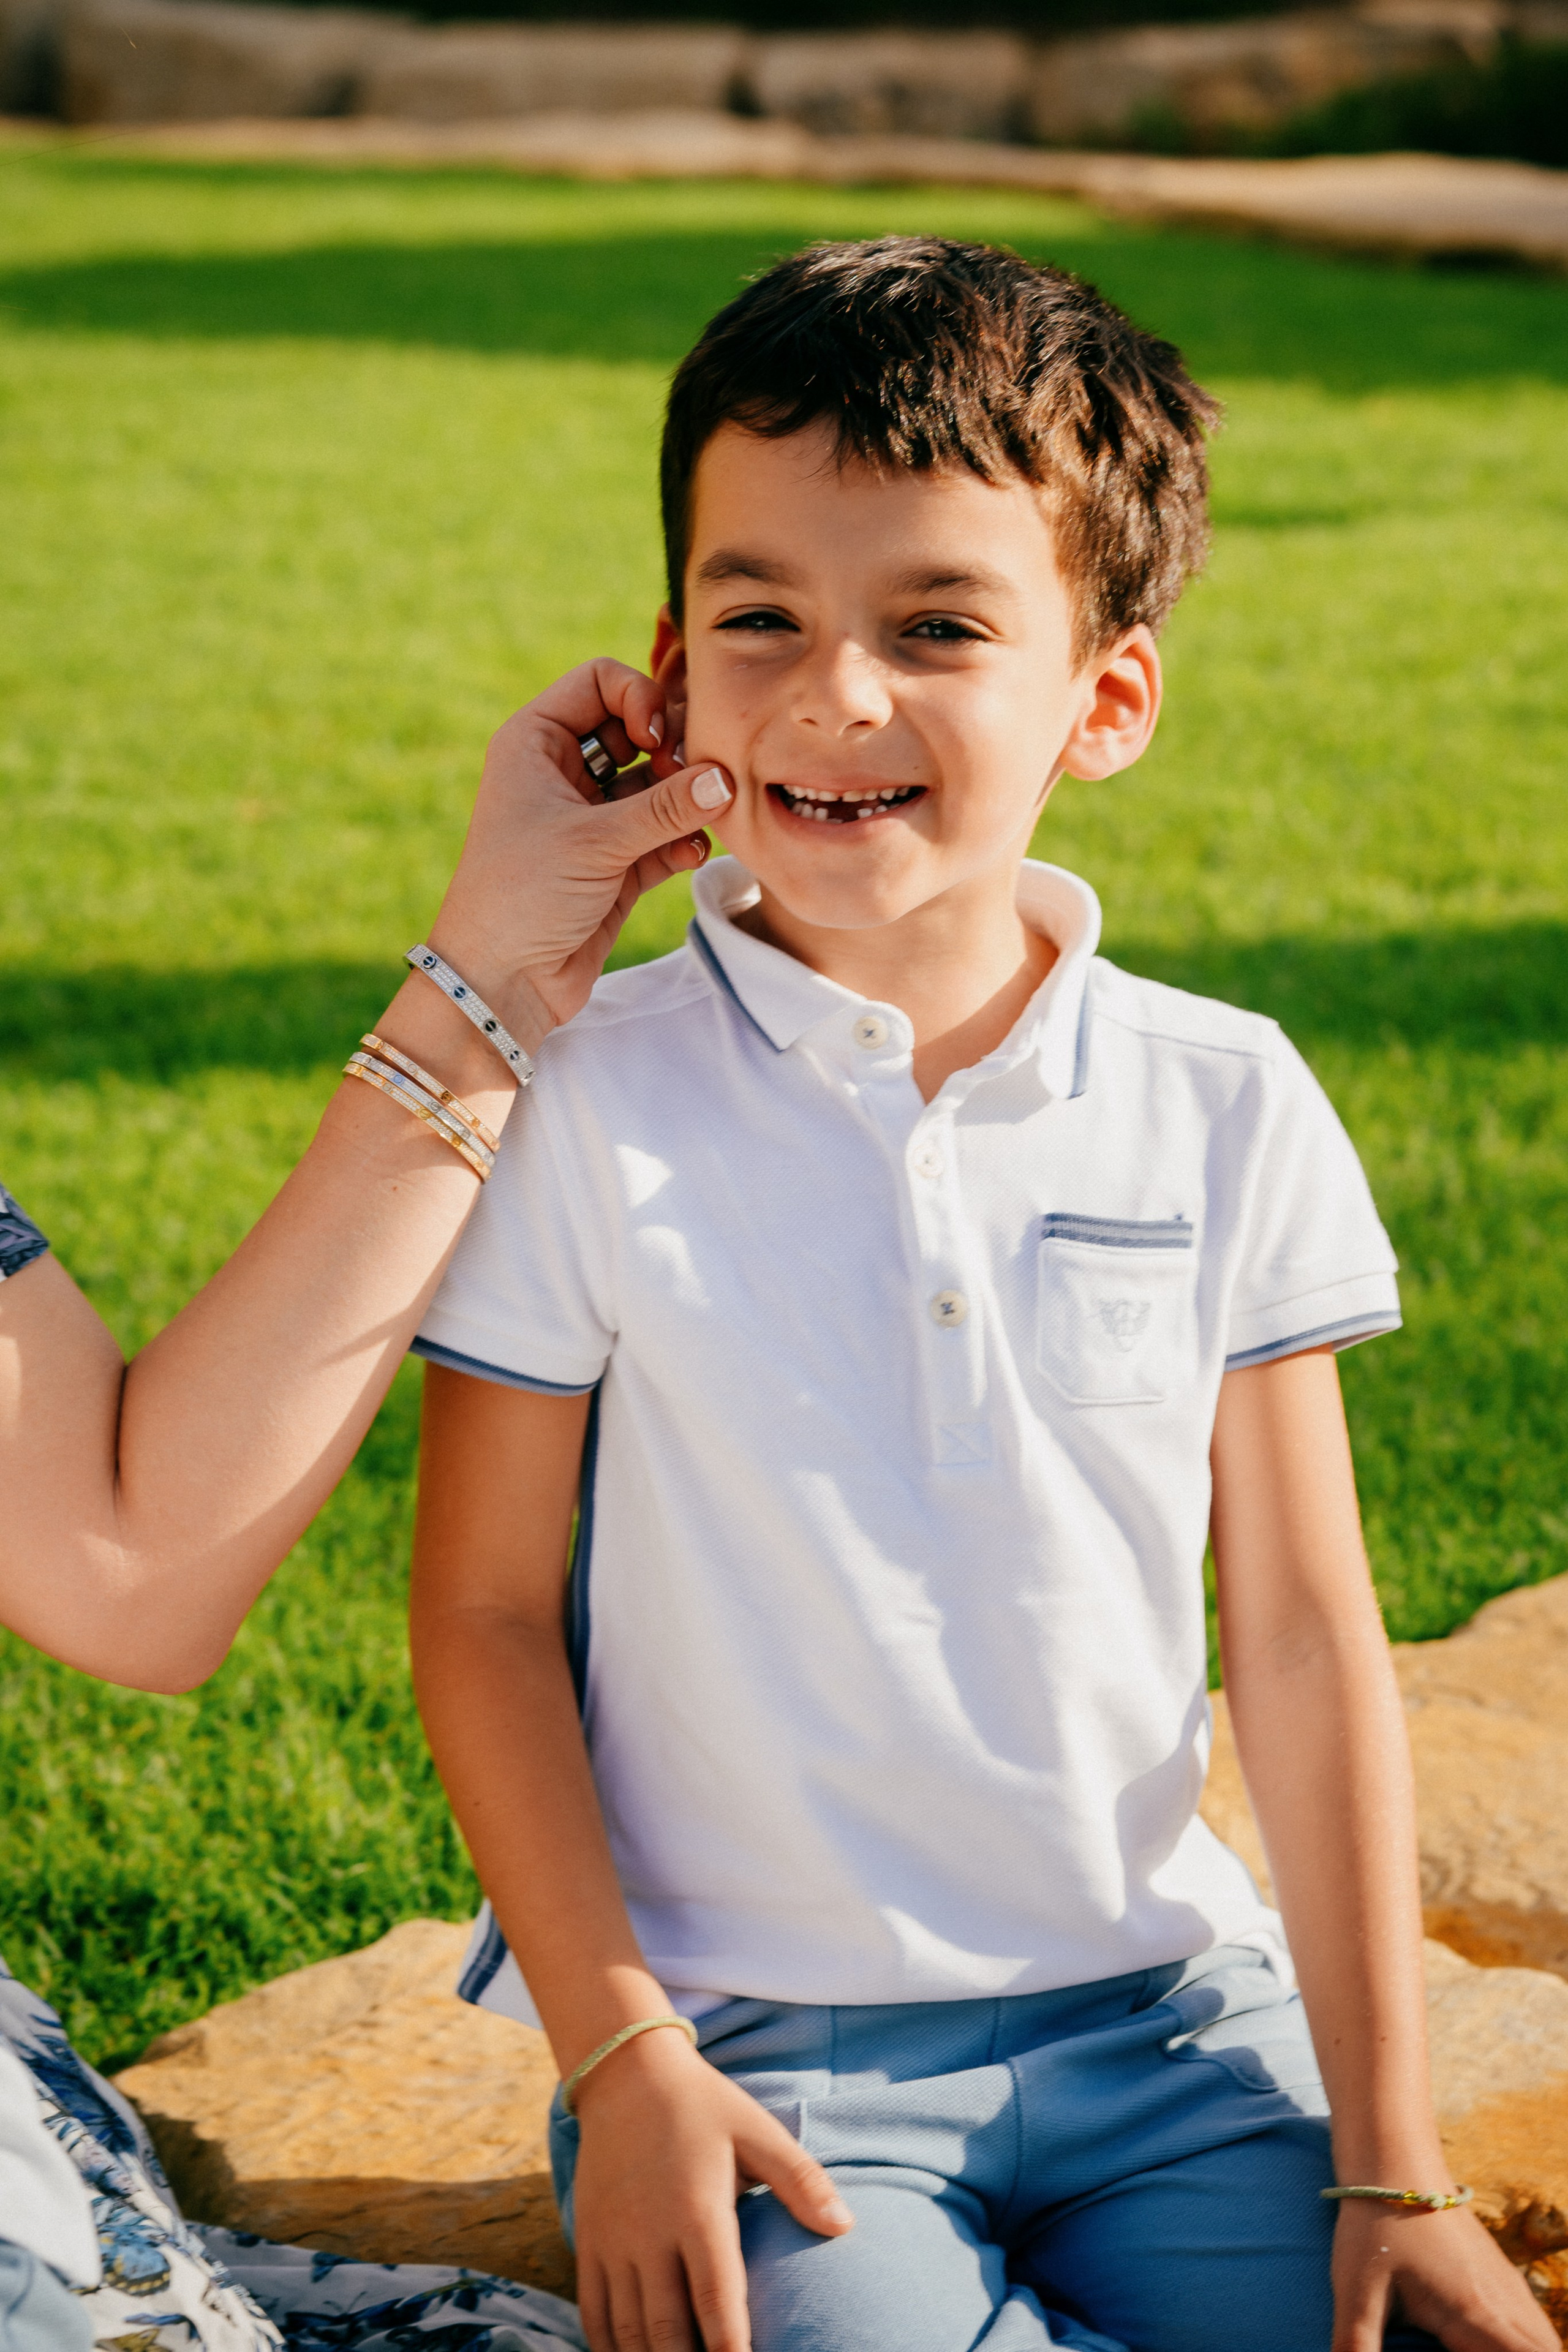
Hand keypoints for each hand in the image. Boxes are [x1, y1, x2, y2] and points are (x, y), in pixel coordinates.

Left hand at [425, 657, 731, 1053]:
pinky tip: (692, 854)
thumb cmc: (522, 895)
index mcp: (536, 742)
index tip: (659, 739)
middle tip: (698, 778)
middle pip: (637, 730)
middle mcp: (562, 772)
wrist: (501, 982)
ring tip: (704, 818)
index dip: (639, 699)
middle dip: (674, 751)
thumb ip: (665, 807)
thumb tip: (725, 779)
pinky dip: (681, 840)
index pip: (600, 681)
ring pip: (655, 786)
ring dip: (684, 799)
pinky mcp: (614, 863)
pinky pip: (661, 834)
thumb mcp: (595, 841)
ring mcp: (590, 818)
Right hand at [570, 2024, 852, 2351]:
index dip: (732, 2350)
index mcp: (698, 2210)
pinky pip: (593, 2311)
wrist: (627, 2073)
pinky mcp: (588, 2239)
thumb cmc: (703, 2106)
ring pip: (628, 2329)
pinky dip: (610, 2346)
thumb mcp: (756, 2130)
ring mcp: (613, 2240)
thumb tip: (844, 2226)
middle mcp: (650, 2233)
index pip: (716, 2299)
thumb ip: (801, 2180)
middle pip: (668, 2328)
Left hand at [1332, 2199, 1559, 2350]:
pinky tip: (1482, 2334)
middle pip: (1546, 2349)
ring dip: (1525, 2349)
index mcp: (1473, 2315)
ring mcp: (1503, 2279)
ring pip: (1541, 2334)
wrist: (1393, 2158)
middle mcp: (1501, 2300)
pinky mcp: (1496, 2266)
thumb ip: (1356, 2344)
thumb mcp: (1355, 2291)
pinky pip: (1528, 2314)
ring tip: (1477, 2351)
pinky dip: (1521, 2335)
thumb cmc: (1374, 2223)